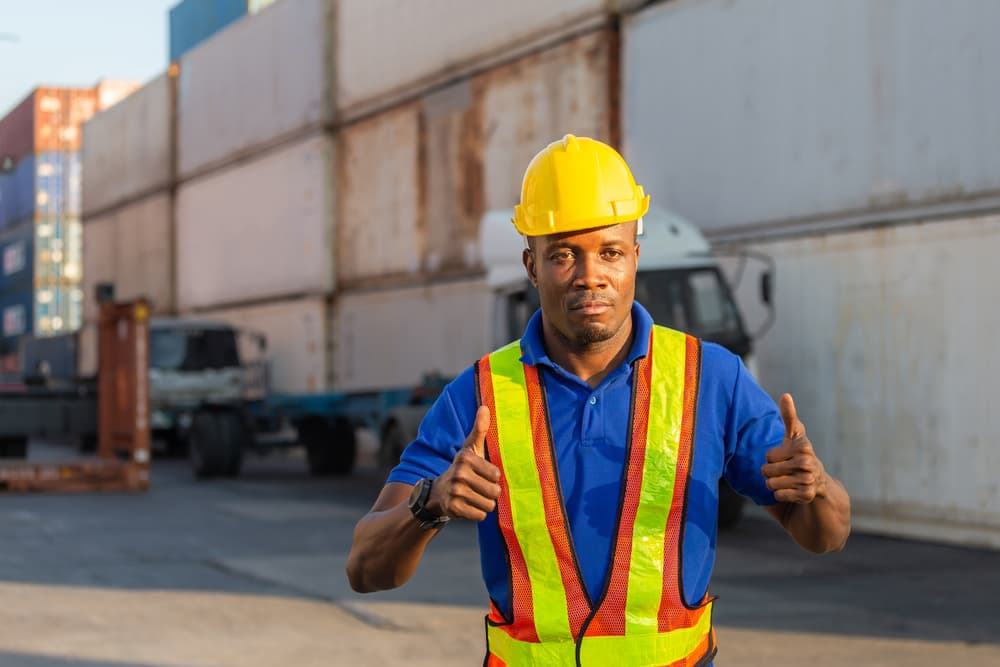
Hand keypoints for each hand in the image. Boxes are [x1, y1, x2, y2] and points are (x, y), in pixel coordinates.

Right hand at [427, 406, 500, 520]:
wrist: (438, 492)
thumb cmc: (462, 468)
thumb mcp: (470, 449)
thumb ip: (480, 429)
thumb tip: (484, 406)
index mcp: (465, 458)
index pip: (496, 474)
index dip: (493, 477)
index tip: (482, 475)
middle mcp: (458, 474)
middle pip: (494, 491)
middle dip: (490, 493)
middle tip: (478, 488)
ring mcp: (455, 492)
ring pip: (488, 505)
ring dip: (484, 504)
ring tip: (473, 497)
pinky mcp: (453, 509)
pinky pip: (480, 515)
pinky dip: (477, 513)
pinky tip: (468, 506)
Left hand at [761, 394, 827, 503]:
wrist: (817, 482)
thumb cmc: (799, 454)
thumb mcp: (795, 435)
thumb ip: (789, 416)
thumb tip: (785, 395)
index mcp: (804, 446)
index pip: (768, 455)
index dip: (773, 457)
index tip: (786, 455)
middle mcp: (808, 463)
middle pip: (766, 470)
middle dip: (770, 472)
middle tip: (785, 469)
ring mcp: (808, 480)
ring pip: (770, 484)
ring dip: (773, 483)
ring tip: (787, 479)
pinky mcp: (806, 496)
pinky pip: (777, 495)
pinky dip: (780, 494)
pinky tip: (792, 490)